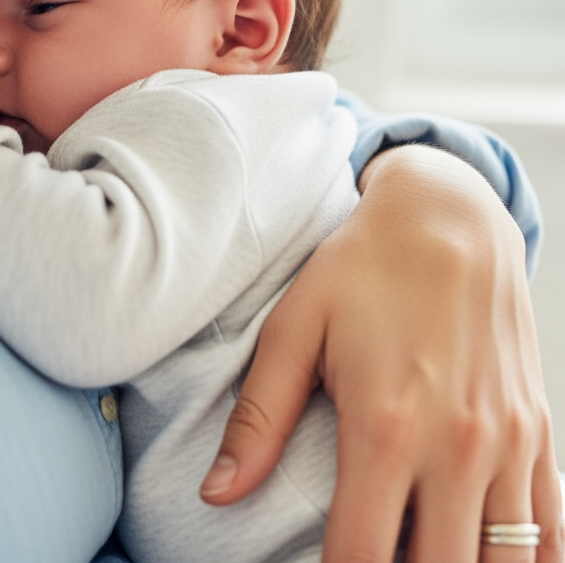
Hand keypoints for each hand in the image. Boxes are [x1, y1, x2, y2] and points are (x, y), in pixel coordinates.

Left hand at [200, 144, 562, 562]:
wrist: (447, 217)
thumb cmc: (361, 269)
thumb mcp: (294, 328)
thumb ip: (259, 417)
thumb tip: (215, 493)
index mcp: (384, 427)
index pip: (360, 558)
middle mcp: (455, 447)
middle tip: (368, 558)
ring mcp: (507, 444)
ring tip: (415, 554)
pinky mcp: (539, 432)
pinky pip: (551, 531)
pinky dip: (524, 559)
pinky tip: (483, 555)